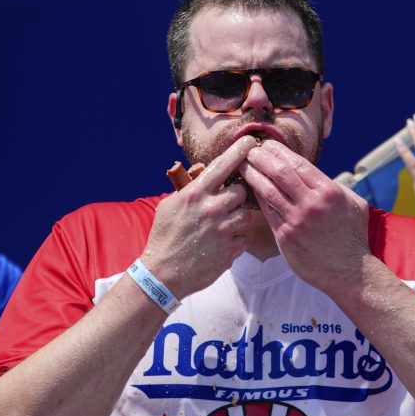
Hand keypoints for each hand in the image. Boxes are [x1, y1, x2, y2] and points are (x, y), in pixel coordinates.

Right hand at [142, 136, 257, 297]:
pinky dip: (235, 239)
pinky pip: (244, 237)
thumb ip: (190, 186)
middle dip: (236, 196)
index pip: (223, 165)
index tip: (251, 141)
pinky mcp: (231, 249)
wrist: (163, 274)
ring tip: (219, 227)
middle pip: (241, 191)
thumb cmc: (164, 236)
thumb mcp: (170, 205)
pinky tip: (220, 244)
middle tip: (224, 204)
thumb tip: (206, 169)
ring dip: (236, 218)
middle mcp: (212, 209)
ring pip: (245, 215)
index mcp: (195, 194)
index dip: (239, 151)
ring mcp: (223, 230)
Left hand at [239, 139, 370, 291]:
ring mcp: (296, 221)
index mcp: (329, 191)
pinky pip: (267, 212)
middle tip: (250, 150)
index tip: (268, 144)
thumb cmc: (353, 236)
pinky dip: (258, 198)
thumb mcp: (354, 204)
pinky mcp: (285, 237)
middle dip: (262, 157)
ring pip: (268, 191)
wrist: (349, 271)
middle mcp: (311, 203)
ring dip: (253, 175)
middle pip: (279, 172)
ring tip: (243, 165)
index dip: (279, 151)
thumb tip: (319, 175)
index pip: (298, 163)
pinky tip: (250, 189)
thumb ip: (336, 187)